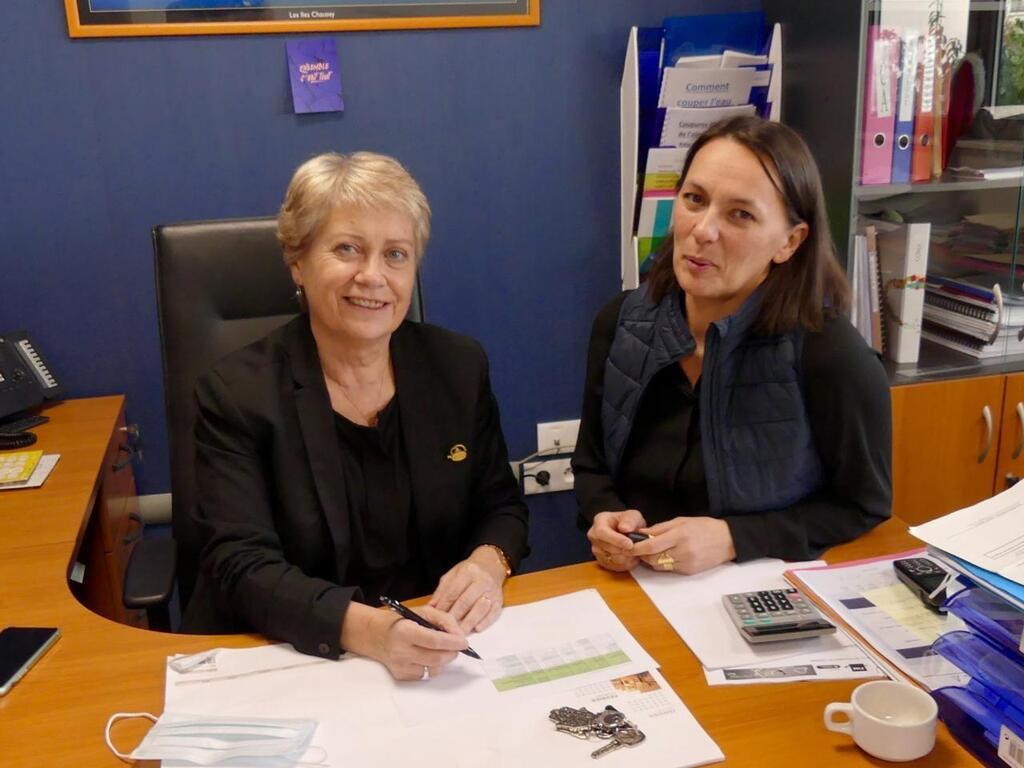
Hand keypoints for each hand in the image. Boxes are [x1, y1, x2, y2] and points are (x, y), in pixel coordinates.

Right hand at [341, 603, 467, 681]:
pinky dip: (432, 666)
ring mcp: (400, 666)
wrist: (377, 635)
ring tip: (440, 650)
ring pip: (433, 670)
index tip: (465, 642)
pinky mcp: (401, 676)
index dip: (453, 642)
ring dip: (443, 660)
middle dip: (452, 653)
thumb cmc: (403, 621)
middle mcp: (400, 651)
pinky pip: (425, 675)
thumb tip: (459, 636)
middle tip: (457, 647)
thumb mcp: (423, 611)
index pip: (434, 641)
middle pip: (436, 658)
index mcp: (405, 631)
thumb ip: (444, 620)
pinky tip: (426, 656)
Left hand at [428, 547, 504, 632]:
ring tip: (459, 633)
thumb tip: (431, 607)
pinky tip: (477, 629)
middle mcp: (481, 580)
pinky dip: (485, 622)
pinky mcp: (499, 600)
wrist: (491, 565)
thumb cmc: (469, 572)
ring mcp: (492, 591)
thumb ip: (442, 590)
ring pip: (480, 608)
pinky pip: (493, 613)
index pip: (453, 591)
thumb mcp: (453, 575)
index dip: (444, 605)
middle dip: (455, 616)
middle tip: (446, 629)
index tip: (436, 617)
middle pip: (466, 601)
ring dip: (469, 622)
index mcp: (467, 572)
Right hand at [587, 510, 646, 571]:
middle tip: (638, 548)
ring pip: (612, 559)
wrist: (627, 532)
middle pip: (607, 548)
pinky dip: (625, 564)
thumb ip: (630, 520)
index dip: (616, 540)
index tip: (630, 544)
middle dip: (624, 550)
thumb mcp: (633, 516)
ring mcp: (596, 550)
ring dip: (627, 557)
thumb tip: (625, 528)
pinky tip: (631, 557)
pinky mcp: (601, 561)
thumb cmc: (628, 522)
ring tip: (635, 551)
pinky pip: (614, 567)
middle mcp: (594, 536)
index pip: (602, 532)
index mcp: (599, 521)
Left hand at [630, 517, 735, 574]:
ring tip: (652, 551)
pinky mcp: (690, 572)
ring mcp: (687, 563)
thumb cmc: (704, 526)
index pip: (652, 545)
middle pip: (653, 558)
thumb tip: (641, 533)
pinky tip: (667, 555)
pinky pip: (669, 569)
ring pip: (659, 566)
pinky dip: (663, 564)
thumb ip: (660, 528)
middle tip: (639, 548)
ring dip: (651, 560)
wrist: (728, 540)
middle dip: (643, 554)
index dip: (637, 547)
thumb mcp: (681, 521)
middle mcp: (683, 551)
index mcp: (680, 535)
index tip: (628, 546)